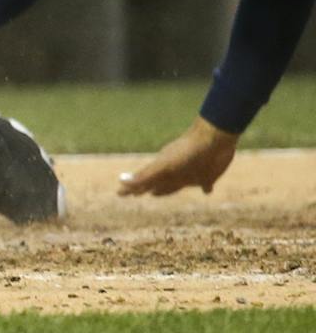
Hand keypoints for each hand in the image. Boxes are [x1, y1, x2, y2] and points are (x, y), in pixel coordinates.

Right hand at [119, 116, 238, 196]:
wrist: (213, 137)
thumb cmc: (187, 152)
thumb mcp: (163, 166)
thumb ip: (144, 176)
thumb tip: (120, 181)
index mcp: (162, 170)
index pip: (143, 182)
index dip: (132, 188)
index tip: (119, 194)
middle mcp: (174, 173)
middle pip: (157, 183)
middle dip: (147, 188)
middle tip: (136, 194)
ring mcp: (191, 173)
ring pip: (177, 183)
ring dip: (168, 188)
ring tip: (158, 193)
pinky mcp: (208, 175)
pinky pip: (204, 184)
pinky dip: (204, 188)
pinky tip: (207, 191)